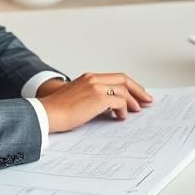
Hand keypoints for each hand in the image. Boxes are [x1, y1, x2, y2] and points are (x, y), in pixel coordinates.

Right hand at [38, 73, 152, 131]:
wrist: (46, 114)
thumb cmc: (58, 111)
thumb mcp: (77, 99)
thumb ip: (93, 98)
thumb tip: (109, 107)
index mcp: (88, 78)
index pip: (115, 77)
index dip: (129, 85)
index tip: (138, 93)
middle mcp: (93, 79)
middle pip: (123, 80)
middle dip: (138, 90)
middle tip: (147, 100)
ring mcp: (96, 87)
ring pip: (123, 90)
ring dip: (132, 102)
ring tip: (136, 111)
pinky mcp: (98, 97)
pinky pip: (119, 102)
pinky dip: (123, 109)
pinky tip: (121, 117)